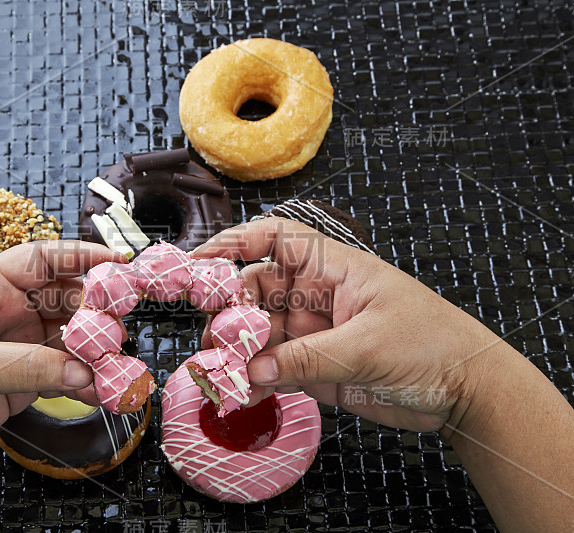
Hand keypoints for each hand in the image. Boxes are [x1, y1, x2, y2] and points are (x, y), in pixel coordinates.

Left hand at [0, 240, 124, 480]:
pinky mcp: (24, 379)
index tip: (116, 262)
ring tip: (115, 366)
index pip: (40, 260)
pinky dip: (84, 381)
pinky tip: (100, 390)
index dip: (79, 256)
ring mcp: (18, 345)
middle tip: (119, 326)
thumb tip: (85, 371)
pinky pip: (64, 373)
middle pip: (64, 299)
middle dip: (94, 311)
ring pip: (69, 339)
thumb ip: (29, 366)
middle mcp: (7, 311)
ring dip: (93, 351)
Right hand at [194, 217, 504, 432]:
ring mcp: (313, 333)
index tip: (198, 261)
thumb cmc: (434, 345)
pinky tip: (241, 391)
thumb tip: (253, 369)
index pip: (275, 240)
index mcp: (333, 269)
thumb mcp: (367, 346)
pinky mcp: (314, 368)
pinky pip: (272, 369)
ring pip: (258, 334)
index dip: (234, 243)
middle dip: (229, 311)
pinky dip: (254, 379)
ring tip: (220, 373)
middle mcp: (316, 296)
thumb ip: (306, 358)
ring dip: (236, 352)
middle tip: (214, 339)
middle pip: (255, 291)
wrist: (465, 391)